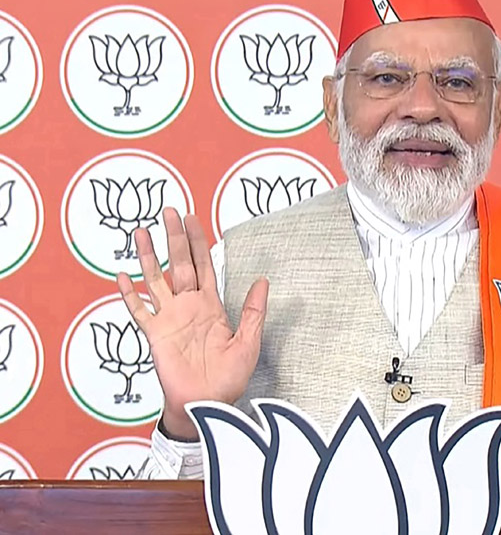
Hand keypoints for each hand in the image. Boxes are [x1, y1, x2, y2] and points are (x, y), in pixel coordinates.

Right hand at [116, 208, 268, 440]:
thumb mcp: (249, 341)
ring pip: (156, 279)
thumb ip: (254, 311)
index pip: (204, 265)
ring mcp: (169, 318)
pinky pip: (139, 310)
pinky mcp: (155, 334)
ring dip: (149, 256)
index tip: (193, 219)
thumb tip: (264, 280)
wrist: (208, 403)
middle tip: (170, 211)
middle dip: (175, 237)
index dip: (199, 242)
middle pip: (180, 263)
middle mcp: (188, 307)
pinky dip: (129, 294)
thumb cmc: (229, 378)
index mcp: (211, 306)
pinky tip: (122, 276)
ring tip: (142, 231)